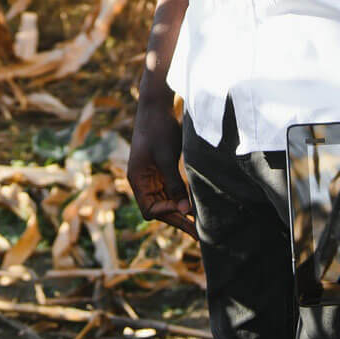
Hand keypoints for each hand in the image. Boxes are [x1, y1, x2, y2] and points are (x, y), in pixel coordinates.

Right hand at [127, 98, 196, 236]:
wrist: (157, 105)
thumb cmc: (158, 129)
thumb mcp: (166, 157)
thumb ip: (174, 184)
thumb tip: (185, 209)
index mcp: (137, 179)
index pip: (150, 210)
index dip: (167, 214)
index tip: (185, 210)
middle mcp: (143, 181)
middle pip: (159, 209)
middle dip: (179, 218)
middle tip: (201, 233)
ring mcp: (152, 175)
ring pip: (166, 201)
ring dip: (182, 209)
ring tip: (201, 223)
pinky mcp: (162, 169)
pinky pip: (171, 190)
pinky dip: (182, 197)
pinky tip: (196, 204)